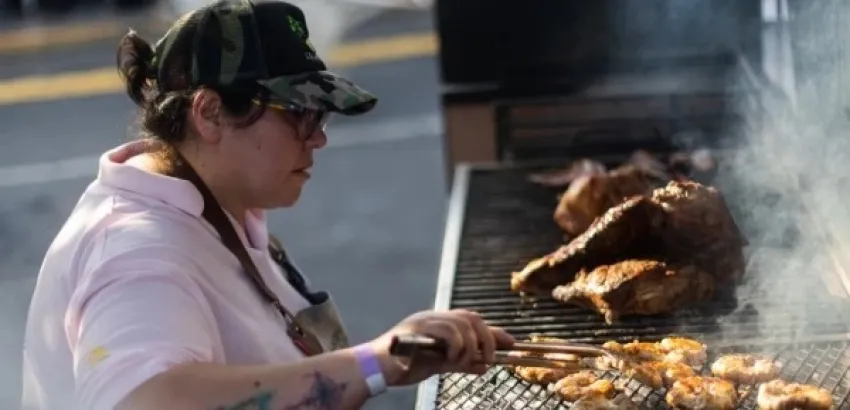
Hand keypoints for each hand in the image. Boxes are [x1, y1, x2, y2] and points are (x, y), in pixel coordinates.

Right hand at [368, 309, 514, 386]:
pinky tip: (452, 359)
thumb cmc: (402, 366)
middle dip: (488, 337)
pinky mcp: (419, 328)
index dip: (493, 330)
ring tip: (465, 361)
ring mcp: (425, 320)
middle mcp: (433, 317)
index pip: (471, 321)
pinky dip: (457, 346)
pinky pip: (449, 331)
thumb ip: (460, 363)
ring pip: (463, 323)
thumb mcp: (438, 365)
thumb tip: (484, 366)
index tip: (511, 342)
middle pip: (472, 317)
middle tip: (491, 357)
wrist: (375, 368)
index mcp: (438, 323)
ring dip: (471, 345)